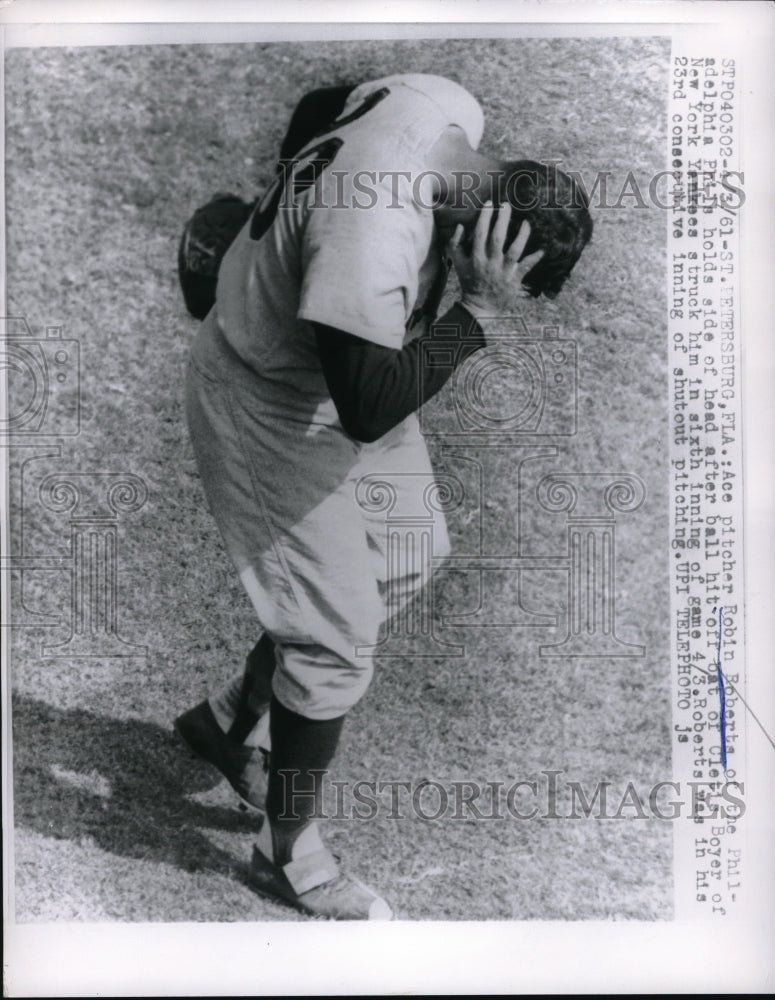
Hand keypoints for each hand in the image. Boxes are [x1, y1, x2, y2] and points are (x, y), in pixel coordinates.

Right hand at [447, 203, 543, 319]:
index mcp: (476, 258)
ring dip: (522, 235)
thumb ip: (455, 244)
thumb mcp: (458, 264)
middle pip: (497, 238)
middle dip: (502, 220)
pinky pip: (526, 267)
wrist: (479, 306)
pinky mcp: (514, 280)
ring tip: (526, 222)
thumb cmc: (469, 281)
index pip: (480, 233)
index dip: (485, 217)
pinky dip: (535, 258)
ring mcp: (503, 272)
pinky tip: (543, 249)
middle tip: (507, 205)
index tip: (490, 204)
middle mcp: (490, 263)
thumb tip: (460, 225)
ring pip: (514, 250)